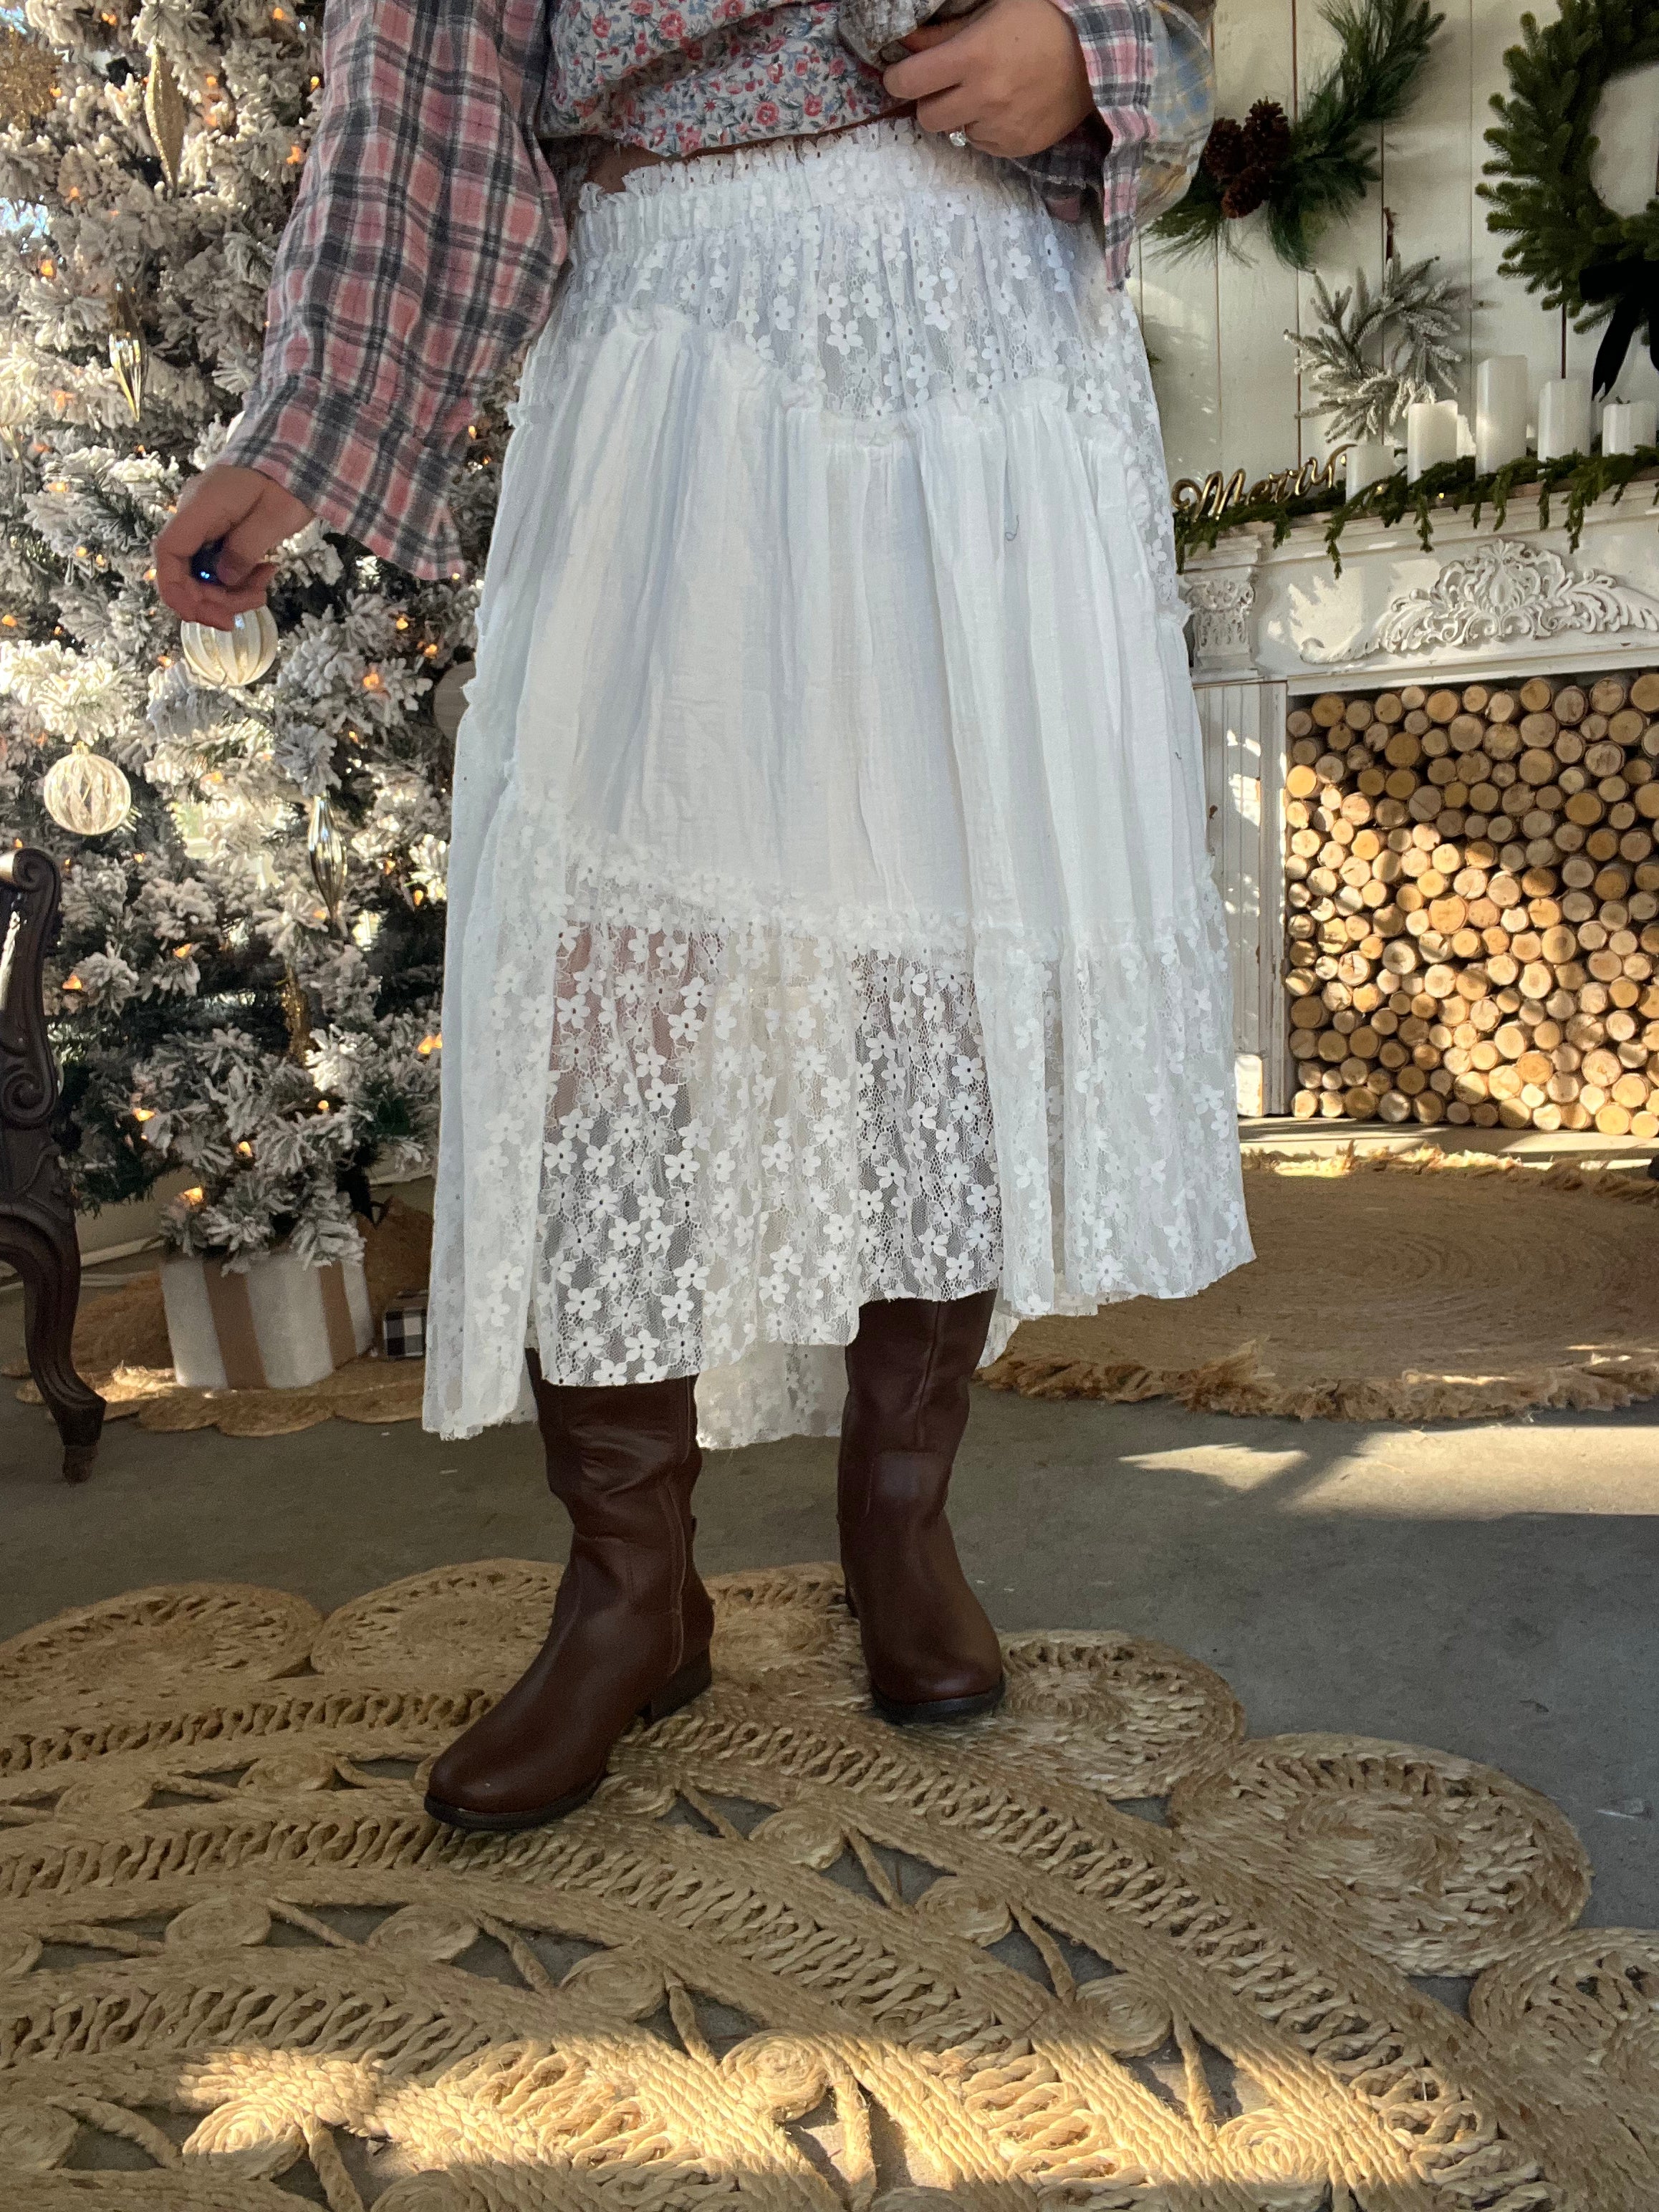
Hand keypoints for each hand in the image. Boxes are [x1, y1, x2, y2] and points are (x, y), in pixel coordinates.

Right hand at [153, 463, 314, 628]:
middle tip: (252, 606)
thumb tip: (224, 580)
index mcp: (201, 507)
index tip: (199, 615)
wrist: (296, 453)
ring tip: (264, 587)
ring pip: (201, 571)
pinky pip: (217, 562)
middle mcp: (194, 514)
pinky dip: (237, 578)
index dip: (175, 589)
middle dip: (213, 599)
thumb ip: (245, 550)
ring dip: (230, 592)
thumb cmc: (287, 479)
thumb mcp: (274, 518)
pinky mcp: (218, 528)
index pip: (168, 552)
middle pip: (183, 570)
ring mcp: (204, 522)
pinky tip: (264, 573)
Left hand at [883, 0, 1094, 160]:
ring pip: (955, 132)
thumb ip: (944, 32)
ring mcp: (1001, 127)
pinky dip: (987, 129)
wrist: (1095, 55)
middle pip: (927, 117)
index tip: (901, 76)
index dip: (898, 80)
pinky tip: (1007, 107)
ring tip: (988, 92)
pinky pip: (983, 144)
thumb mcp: (990, 10)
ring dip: (962, 115)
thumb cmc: (1041, 22)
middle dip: (929, 101)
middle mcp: (984, 97)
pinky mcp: (1016, 147)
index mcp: (974, 56)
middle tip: (946, 85)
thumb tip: (904, 47)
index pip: (910, 82)